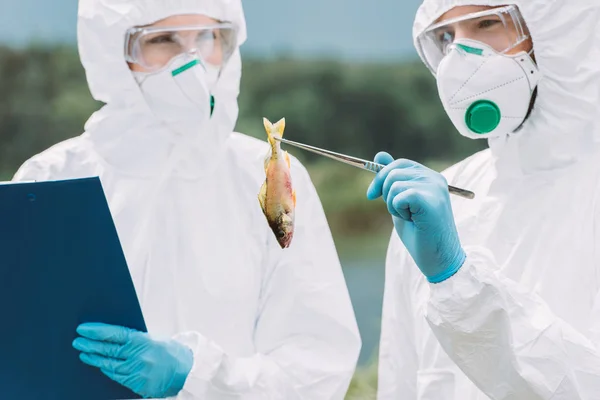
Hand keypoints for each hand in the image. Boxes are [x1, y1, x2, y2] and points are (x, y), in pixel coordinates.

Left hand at [72, 322, 192, 397]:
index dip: (97, 332)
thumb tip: (112, 336)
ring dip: (95, 359)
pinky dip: (107, 370)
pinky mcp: (137, 384)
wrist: (186, 372)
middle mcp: (138, 357)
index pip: (114, 334)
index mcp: (144, 341)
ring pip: (109, 365)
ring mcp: (136, 372)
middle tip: (78, 341)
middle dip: (91, 346)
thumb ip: (135, 339)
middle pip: (108, 350)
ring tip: (84, 354)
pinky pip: (117, 377)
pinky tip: (101, 366)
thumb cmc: (171, 352)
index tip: (83, 329)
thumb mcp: (155, 339)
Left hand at [366, 152, 465, 282]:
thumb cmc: (420, 233)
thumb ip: (392, 180)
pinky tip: (413, 220)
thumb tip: (379, 155)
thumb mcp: (400, 202)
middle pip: (393, 171)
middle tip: (397, 211)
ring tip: (410, 217)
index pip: (399, 163)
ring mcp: (435, 188)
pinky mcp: (431, 200)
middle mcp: (435, 178)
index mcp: (430, 177)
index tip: (371, 195)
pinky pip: (399, 196)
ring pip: (394, 184)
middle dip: (384, 192)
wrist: (438, 258)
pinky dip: (398, 210)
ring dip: (393, 205)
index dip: (381, 177)